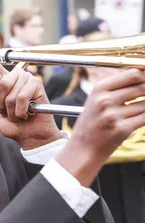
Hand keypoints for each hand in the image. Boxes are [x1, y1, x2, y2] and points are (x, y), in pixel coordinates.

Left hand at [0, 64, 62, 148]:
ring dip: (12, 110)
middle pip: (2, 83)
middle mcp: (16, 76)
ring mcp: (27, 79)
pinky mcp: (37, 85)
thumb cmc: (15, 126)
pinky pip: (22, 97)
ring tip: (18, 114)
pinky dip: (21, 110)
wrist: (31, 136)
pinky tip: (26, 113)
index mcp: (5, 81)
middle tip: (7, 112)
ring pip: (12, 94)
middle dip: (2, 103)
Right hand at [58, 69, 144, 185]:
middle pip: (141, 87)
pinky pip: (144, 118)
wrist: (83, 148)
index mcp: (99, 88)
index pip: (132, 74)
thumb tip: (142, 75)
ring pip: (144, 104)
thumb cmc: (93, 122)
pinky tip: (141, 116)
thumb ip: (117, 87)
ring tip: (139, 108)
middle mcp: (105, 100)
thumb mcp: (97, 99)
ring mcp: (113, 115)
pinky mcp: (121, 130)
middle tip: (144, 96)